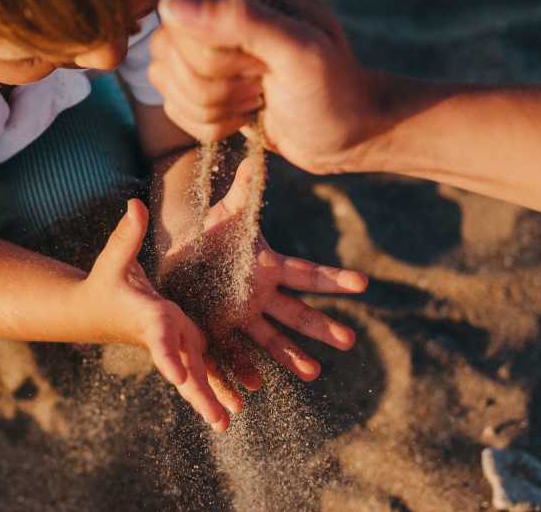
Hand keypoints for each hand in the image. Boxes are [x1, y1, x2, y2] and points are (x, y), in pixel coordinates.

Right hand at [79, 198, 240, 431]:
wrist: (93, 311)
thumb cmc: (105, 281)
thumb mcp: (115, 257)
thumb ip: (127, 234)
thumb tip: (134, 204)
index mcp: (148, 316)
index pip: (159, 337)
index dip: (168, 355)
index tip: (178, 376)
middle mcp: (163, 335)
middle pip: (183, 368)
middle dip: (200, 393)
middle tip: (219, 421)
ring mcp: (173, 342)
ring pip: (195, 374)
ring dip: (211, 397)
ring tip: (228, 421)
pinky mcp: (182, 343)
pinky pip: (200, 369)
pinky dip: (215, 387)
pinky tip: (236, 405)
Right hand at [149, 0, 385, 174]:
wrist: (347, 134)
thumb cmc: (333, 92)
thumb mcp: (299, 53)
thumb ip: (241, 20)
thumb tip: (171, 6)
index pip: (182, 21)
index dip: (216, 59)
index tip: (263, 68)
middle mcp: (220, 3)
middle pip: (168, 51)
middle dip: (214, 86)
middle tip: (261, 86)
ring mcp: (206, 41)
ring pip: (164, 78)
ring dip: (211, 107)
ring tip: (255, 100)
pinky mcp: (201, 78)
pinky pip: (171, 104)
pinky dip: (207, 123)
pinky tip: (244, 115)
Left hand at [160, 160, 367, 385]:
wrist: (177, 260)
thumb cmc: (208, 235)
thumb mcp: (226, 215)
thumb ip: (245, 191)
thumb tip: (258, 155)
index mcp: (268, 269)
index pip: (307, 274)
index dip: (334, 279)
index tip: (363, 284)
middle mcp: (261, 297)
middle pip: (297, 313)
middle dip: (321, 327)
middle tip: (349, 340)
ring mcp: (241, 317)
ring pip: (270, 339)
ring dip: (291, 356)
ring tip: (313, 373)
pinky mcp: (217, 331)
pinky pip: (233, 354)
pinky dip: (242, 370)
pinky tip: (253, 386)